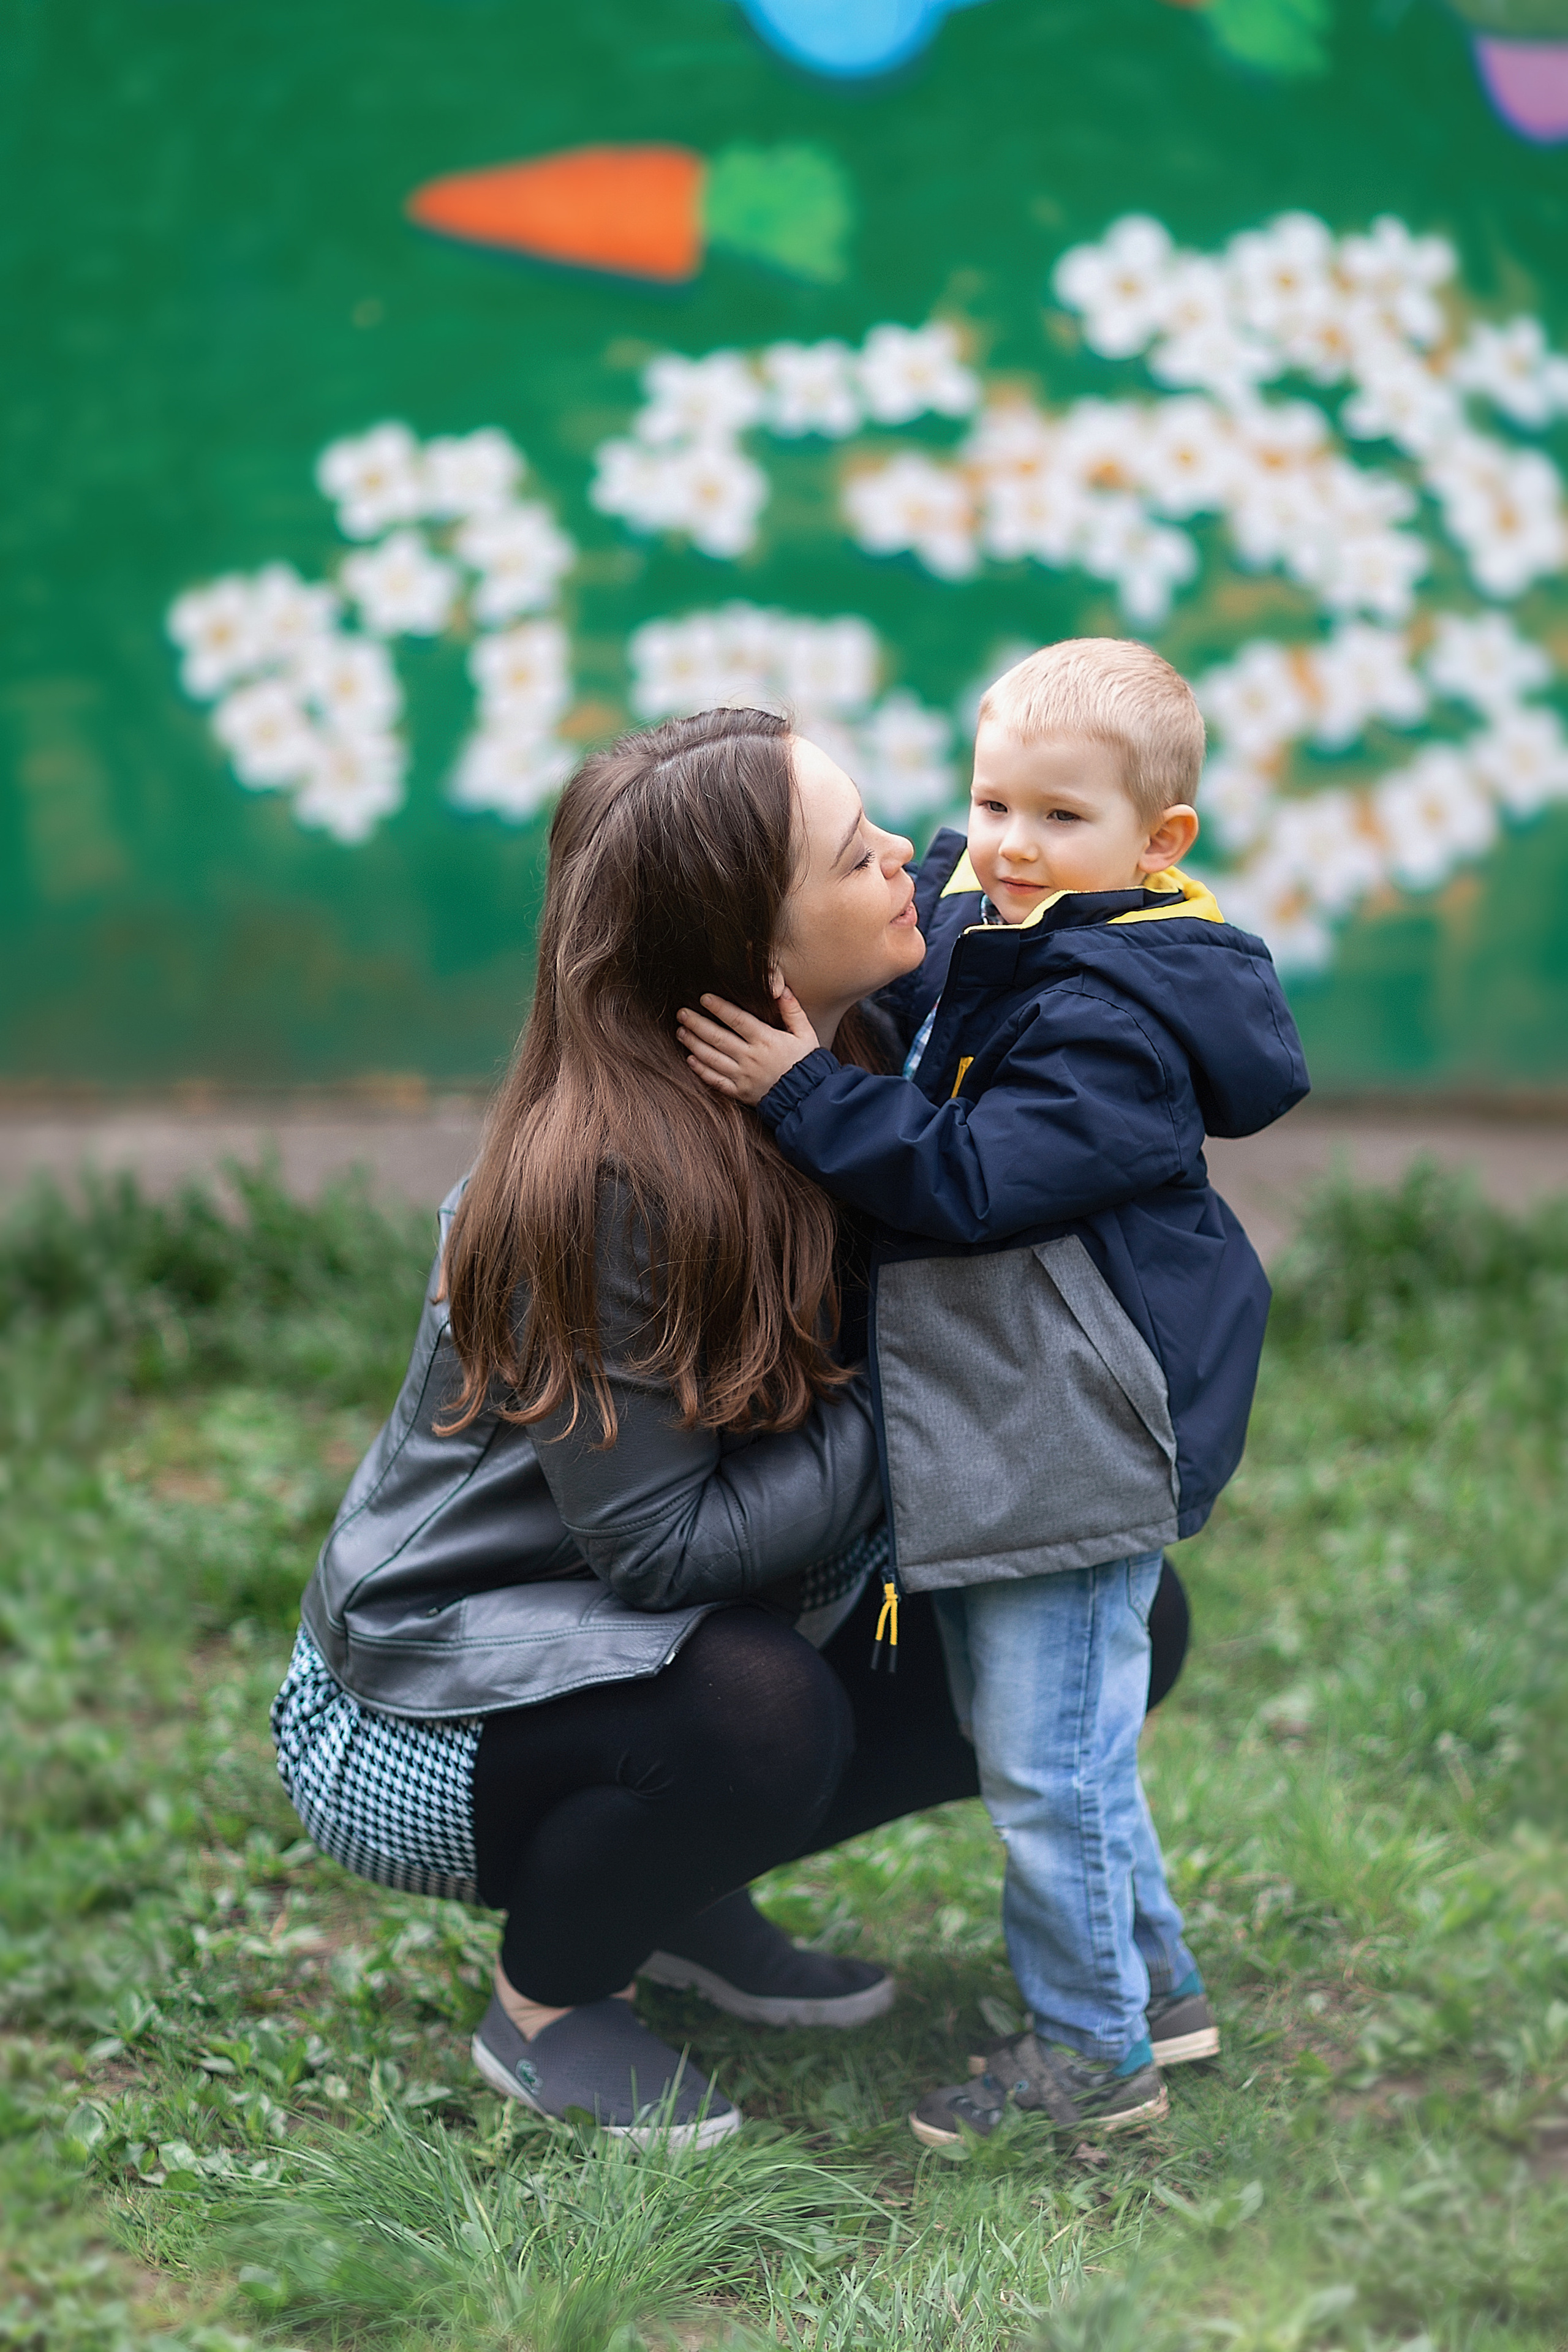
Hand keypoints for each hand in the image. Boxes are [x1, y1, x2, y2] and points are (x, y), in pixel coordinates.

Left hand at [676, 985, 820, 1106]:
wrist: (808, 1099)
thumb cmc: (807, 1063)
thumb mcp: (805, 1034)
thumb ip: (792, 1010)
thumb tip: (780, 988)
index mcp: (766, 1040)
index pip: (737, 1019)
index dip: (719, 1007)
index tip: (704, 998)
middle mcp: (751, 1058)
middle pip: (717, 1037)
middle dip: (697, 1023)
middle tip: (682, 1013)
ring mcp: (743, 1077)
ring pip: (711, 1058)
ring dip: (693, 1044)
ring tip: (681, 1032)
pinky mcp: (740, 1093)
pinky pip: (715, 1081)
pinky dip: (701, 1070)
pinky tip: (690, 1059)